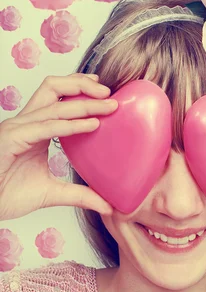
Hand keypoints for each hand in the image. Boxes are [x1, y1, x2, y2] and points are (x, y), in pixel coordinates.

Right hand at [0, 73, 116, 221]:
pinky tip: (92, 125)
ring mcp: (18, 128)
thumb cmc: (6, 196)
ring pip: (54, 104)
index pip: (57, 98)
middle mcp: (25, 123)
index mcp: (34, 130)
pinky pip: (47, 126)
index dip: (79, 90)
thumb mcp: (52, 193)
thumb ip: (79, 195)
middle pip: (54, 88)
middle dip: (83, 86)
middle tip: (110, 94)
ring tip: (108, 105)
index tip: (104, 93)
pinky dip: (72, 124)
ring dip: (84, 103)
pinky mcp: (13, 138)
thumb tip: (107, 205)